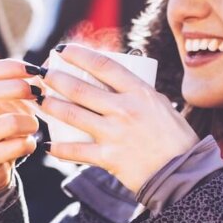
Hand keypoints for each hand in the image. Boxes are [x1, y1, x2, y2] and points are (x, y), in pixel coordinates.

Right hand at [0, 59, 40, 198]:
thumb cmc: (3, 135)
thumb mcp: (10, 109)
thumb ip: (26, 88)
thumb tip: (49, 63)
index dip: (10, 67)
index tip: (34, 69)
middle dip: (17, 88)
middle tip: (38, 93)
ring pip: (7, 123)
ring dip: (30, 122)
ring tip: (34, 126)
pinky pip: (14, 147)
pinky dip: (28, 144)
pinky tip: (28, 145)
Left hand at [40, 44, 197, 193]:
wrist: (182, 173)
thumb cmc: (174, 138)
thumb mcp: (160, 105)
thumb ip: (137, 93)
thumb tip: (115, 80)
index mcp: (140, 92)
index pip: (104, 65)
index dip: (80, 55)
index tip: (63, 50)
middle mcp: (125, 109)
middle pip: (81, 89)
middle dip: (56, 79)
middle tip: (43, 74)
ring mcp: (115, 133)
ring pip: (73, 115)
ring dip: (51, 106)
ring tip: (40, 101)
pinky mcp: (109, 158)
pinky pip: (76, 151)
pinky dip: (59, 148)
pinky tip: (47, 144)